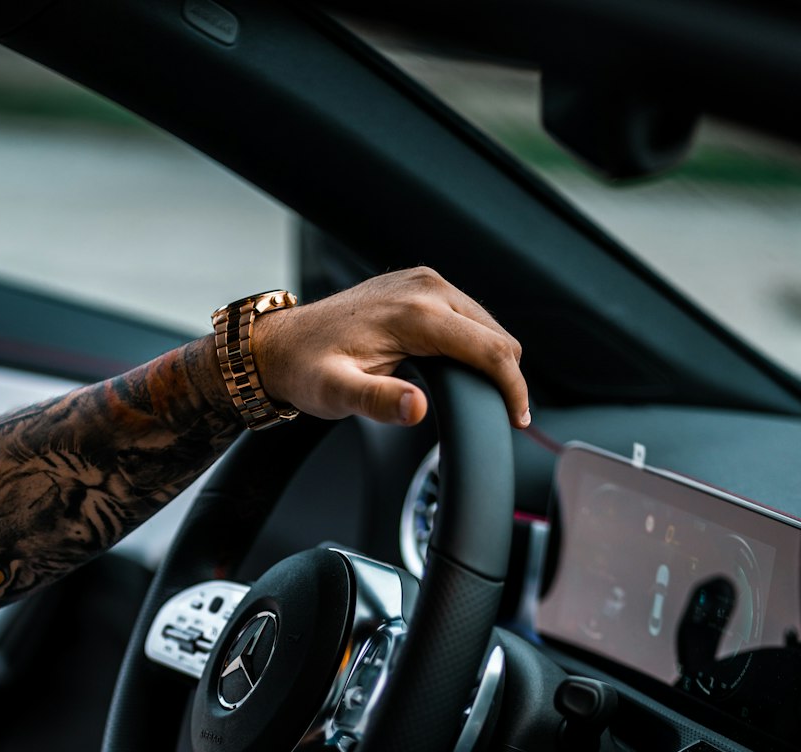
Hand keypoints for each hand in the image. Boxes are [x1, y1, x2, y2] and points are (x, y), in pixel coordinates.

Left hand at [250, 267, 529, 429]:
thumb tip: (417, 408)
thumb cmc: (307, 369)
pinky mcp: (420, 286)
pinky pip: (466, 316)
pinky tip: (469, 373)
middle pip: (496, 334)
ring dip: (495, 360)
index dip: (512, 388)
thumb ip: (378, 402)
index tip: (518, 420)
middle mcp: (426, 287)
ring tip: (492, 399)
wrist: (282, 343)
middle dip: (509, 377)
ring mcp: (424, 282)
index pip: (490, 349)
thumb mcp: (336, 394)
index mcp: (415, 312)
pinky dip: (477, 345)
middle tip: (508, 417)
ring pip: (486, 324)